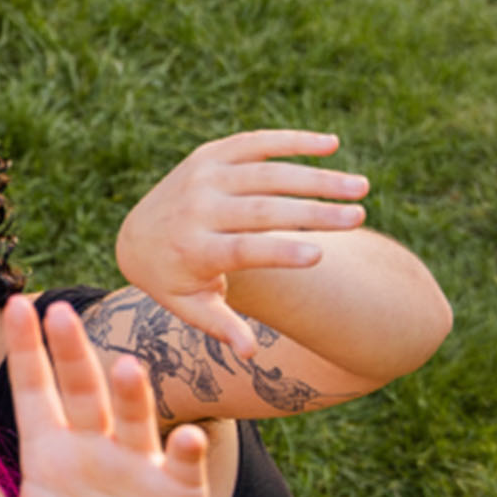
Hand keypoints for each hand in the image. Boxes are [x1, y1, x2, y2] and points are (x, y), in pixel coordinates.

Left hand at [0, 297, 210, 496]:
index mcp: (49, 455)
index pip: (35, 390)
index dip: (27, 351)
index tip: (18, 306)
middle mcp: (93, 450)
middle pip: (83, 390)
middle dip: (72, 352)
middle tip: (61, 313)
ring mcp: (138, 468)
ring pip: (134, 417)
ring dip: (132, 393)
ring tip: (126, 366)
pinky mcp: (179, 495)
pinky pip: (182, 464)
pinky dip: (185, 450)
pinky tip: (183, 439)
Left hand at [115, 130, 368, 357]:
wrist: (135, 237)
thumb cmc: (175, 281)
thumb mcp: (189, 307)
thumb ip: (220, 326)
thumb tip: (250, 354)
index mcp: (192, 249)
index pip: (239, 250)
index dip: (278, 253)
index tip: (320, 256)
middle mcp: (195, 209)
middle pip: (261, 209)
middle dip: (312, 213)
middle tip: (358, 216)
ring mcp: (202, 177)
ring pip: (265, 172)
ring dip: (315, 177)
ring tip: (360, 187)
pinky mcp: (209, 155)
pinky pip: (255, 144)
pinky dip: (292, 141)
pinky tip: (332, 144)